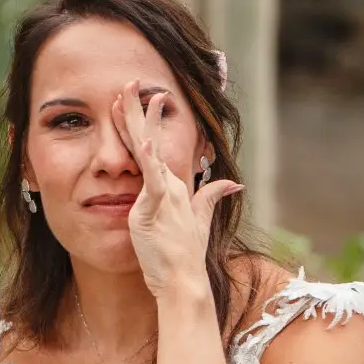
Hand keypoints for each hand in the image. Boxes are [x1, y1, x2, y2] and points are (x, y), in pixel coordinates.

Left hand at [113, 84, 240, 302]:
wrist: (184, 281)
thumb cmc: (185, 256)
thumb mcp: (199, 222)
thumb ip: (212, 198)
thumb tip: (234, 183)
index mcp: (173, 188)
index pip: (153, 149)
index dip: (145, 122)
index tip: (139, 98)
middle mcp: (170, 186)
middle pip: (148, 141)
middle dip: (139, 110)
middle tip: (131, 82)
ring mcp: (164, 196)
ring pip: (147, 152)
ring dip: (137, 122)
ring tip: (129, 97)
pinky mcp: (156, 209)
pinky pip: (152, 182)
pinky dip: (148, 162)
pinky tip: (144, 143)